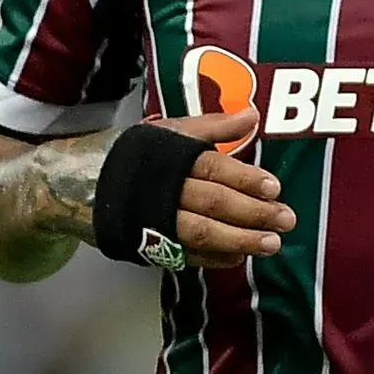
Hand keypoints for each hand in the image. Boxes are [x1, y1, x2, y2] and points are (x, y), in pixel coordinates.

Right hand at [148, 108, 294, 269]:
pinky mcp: (151, 246)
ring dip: (239, 239)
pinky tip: (239, 258)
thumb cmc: (140, 155)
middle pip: (213, 203)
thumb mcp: (173, 132)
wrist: (87, 184)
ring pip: (202, 233)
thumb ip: (215, 126)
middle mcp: (166, 191)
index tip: (274, 188)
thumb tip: (253, 114)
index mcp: (174, 159)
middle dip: (253, 212)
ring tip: (271, 244)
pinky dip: (214, 258)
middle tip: (286, 220)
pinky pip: (186, 255)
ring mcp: (158, 222)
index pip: (214, 168)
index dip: (245, 178)